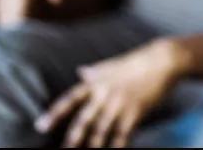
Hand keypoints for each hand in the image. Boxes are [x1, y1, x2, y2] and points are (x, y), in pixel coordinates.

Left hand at [35, 40, 187, 147]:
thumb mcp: (112, 64)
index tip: (39, 126)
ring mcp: (119, 104)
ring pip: (101, 132)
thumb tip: (80, 72)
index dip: (54, 113)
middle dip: (71, 139)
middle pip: (84, 121)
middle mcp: (105, 94)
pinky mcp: (135, 112)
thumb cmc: (136, 61)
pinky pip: (122, 135)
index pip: (70, 99)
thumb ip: (95, 71)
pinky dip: (117, 147)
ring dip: (92, 148)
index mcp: (96, 82)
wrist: (162, 60)